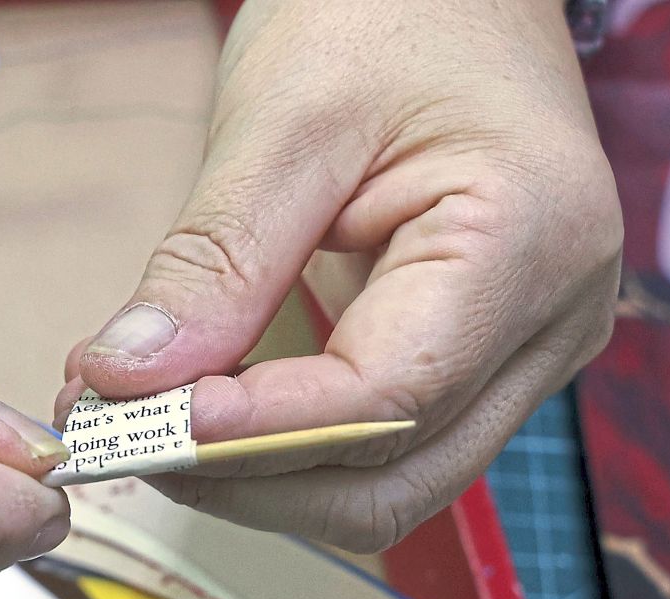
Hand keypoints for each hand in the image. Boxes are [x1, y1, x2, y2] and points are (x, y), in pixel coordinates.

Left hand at [62, 0, 620, 552]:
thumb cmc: (390, 16)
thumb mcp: (284, 121)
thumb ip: (214, 261)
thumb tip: (128, 379)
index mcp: (528, 241)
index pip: (389, 393)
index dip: (260, 430)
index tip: (148, 422)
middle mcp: (545, 321)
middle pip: (390, 473)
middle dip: (247, 477)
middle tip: (125, 438)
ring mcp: (515, 351)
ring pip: (385, 482)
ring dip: (259, 479)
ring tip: (152, 429)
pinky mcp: (469, 359)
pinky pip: (377, 444)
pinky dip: (283, 449)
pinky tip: (208, 416)